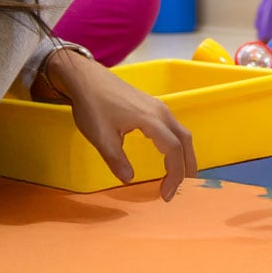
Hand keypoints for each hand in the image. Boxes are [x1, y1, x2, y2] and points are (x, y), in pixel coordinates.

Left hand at [43, 49, 197, 201]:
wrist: (85, 77)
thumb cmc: (92, 105)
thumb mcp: (100, 137)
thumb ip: (116, 161)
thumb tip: (130, 179)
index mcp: (151, 119)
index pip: (173, 150)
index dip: (174, 175)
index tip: (165, 195)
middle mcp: (160, 111)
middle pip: (184, 140)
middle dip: (186, 167)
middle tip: (178, 189)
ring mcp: (158, 106)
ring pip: (181, 132)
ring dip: (184, 155)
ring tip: (178, 175)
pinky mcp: (152, 104)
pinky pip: (173, 126)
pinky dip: (177, 144)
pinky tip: (168, 153)